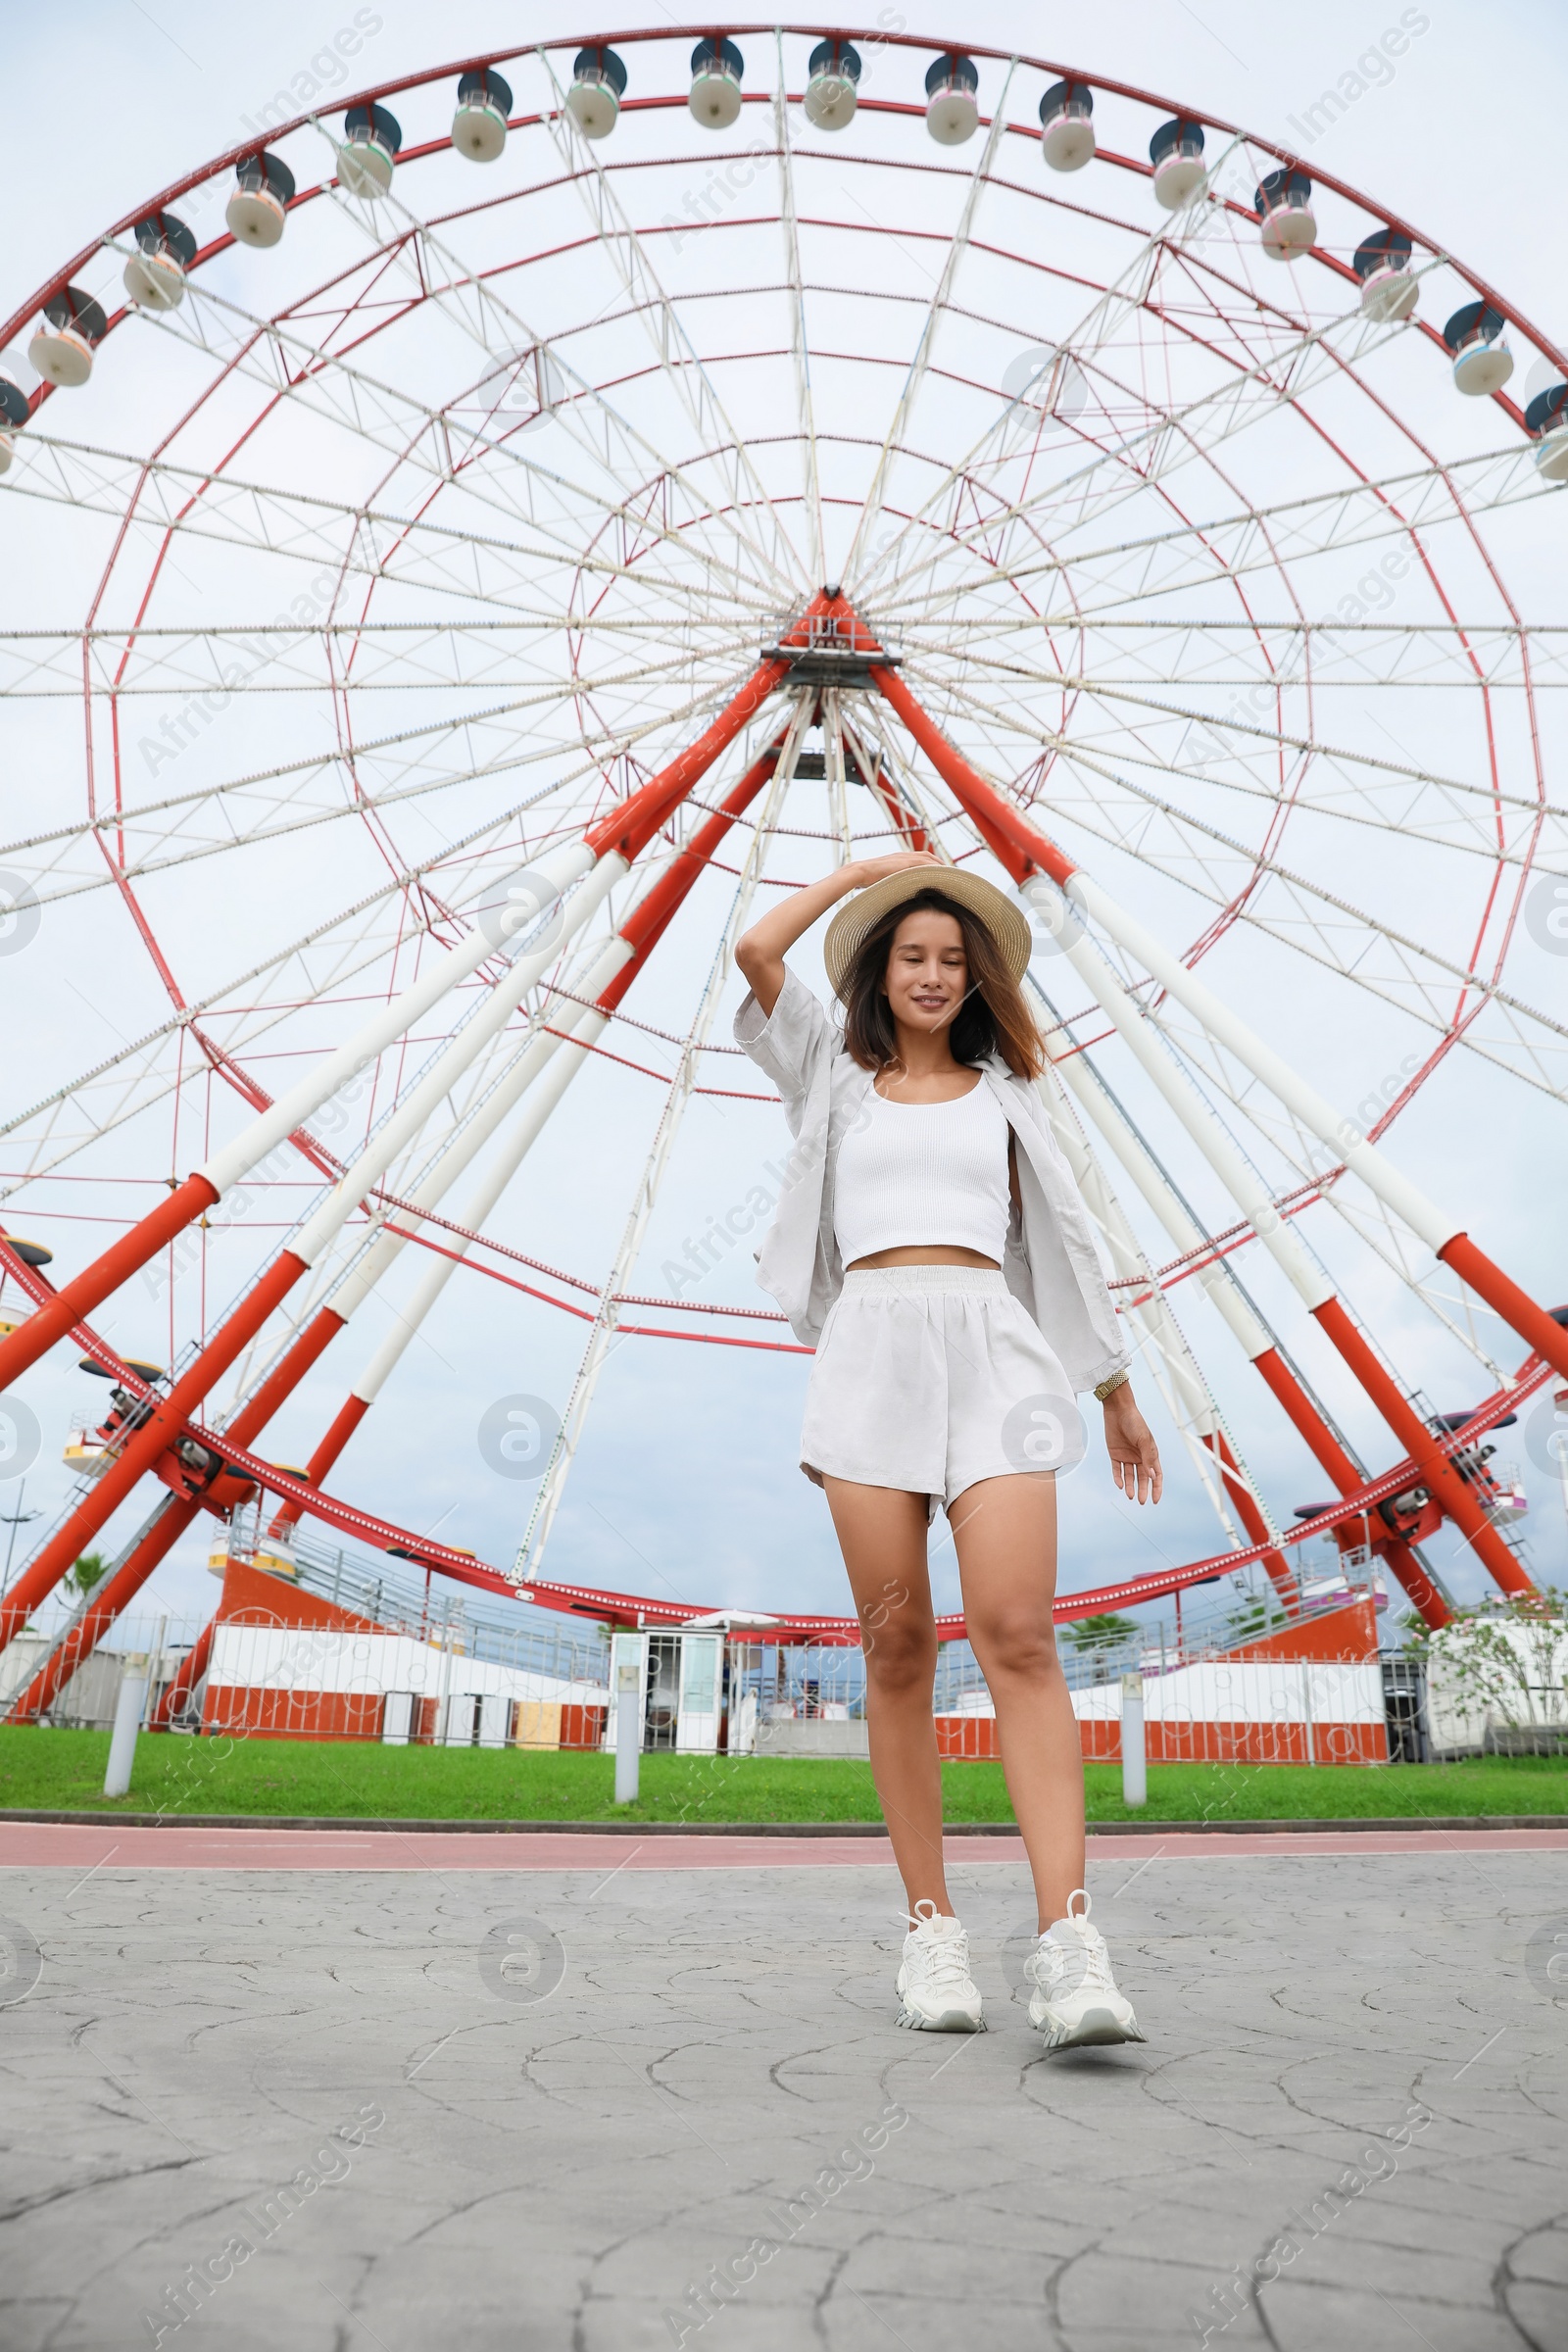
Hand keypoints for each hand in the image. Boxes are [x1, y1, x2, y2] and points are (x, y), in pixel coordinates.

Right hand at [840, 850, 943, 892]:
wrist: (858, 872)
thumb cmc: (866, 880)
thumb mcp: (882, 880)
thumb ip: (892, 883)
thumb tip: (897, 895)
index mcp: (899, 859)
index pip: (921, 858)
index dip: (933, 864)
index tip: (942, 873)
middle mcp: (903, 855)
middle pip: (928, 856)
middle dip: (941, 864)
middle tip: (952, 874)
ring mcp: (904, 858)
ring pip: (929, 859)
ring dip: (941, 866)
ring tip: (951, 875)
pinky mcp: (904, 863)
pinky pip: (924, 864)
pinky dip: (934, 868)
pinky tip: (942, 875)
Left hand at [1104, 1384, 1161, 1504]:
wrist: (1118, 1411)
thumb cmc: (1135, 1422)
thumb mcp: (1144, 1440)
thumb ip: (1148, 1458)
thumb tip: (1152, 1476)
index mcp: (1150, 1454)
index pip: (1156, 1475)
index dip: (1157, 1488)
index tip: (1155, 1500)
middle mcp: (1140, 1457)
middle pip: (1142, 1478)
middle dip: (1143, 1490)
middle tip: (1141, 1501)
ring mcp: (1127, 1456)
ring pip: (1130, 1476)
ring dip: (1130, 1486)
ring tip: (1130, 1496)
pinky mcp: (1115, 1454)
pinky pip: (1117, 1470)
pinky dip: (1118, 1478)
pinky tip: (1120, 1485)